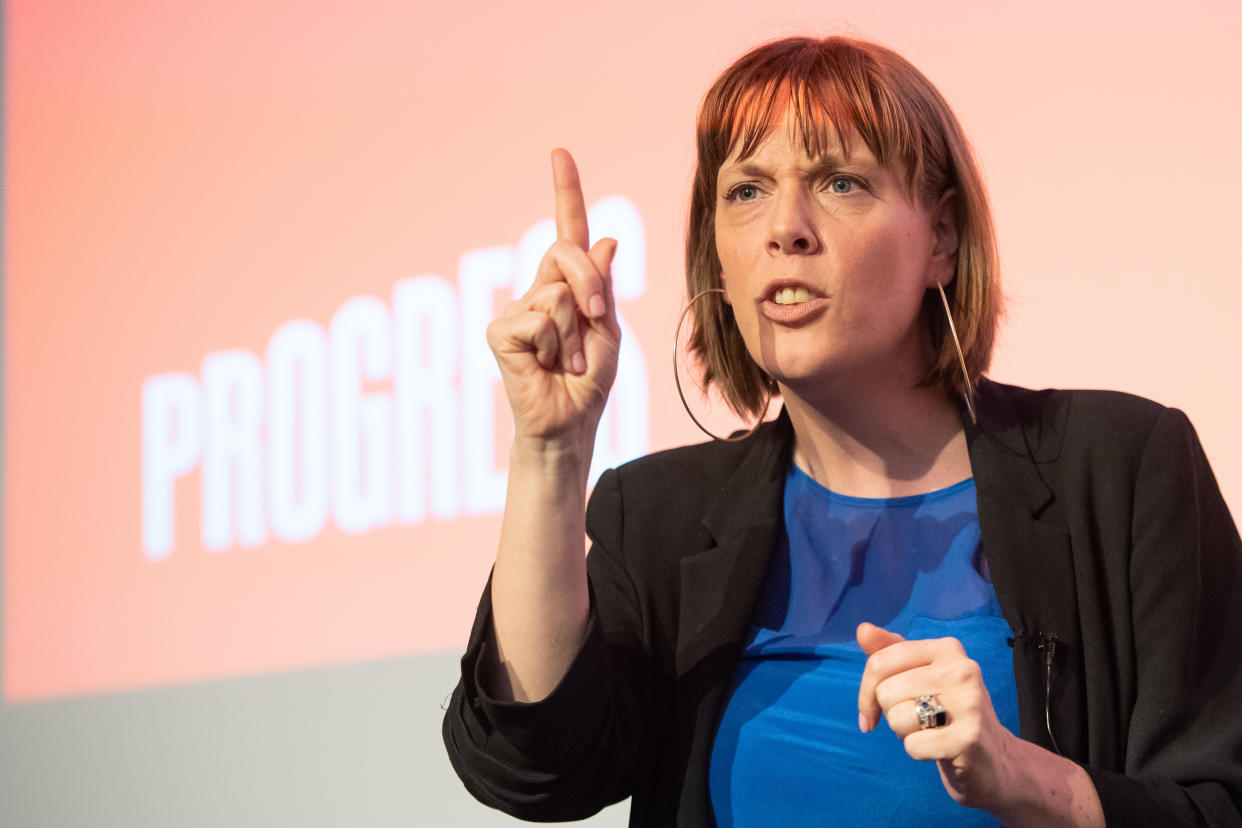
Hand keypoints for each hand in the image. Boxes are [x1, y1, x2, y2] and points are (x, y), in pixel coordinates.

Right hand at [486, 149, 620, 446]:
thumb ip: (603, 286)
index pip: (567, 231)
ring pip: (557, 293)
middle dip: (591, 286)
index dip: (565, 192)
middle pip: (566, 252)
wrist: (569, 422)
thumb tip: (606, 239)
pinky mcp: (500, 330)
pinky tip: (547, 365)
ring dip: (574, 333)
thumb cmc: (588, 381)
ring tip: (566, 361)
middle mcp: (539, 290)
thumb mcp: (607, 330)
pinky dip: (553, 344)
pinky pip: (538, 317)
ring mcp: (516, 309)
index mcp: (568, 286)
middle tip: (595, 322)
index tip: (560, 153)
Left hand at [856, 622, 1016, 811]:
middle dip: (891, 714)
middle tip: (919, 720)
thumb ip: (890, 652)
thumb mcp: (920, 677)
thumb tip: (863, 629)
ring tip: (931, 731)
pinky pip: (912, 745)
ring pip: (896, 718)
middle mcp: (962, 669)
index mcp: (947, 649)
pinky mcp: (968, 738)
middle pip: (885, 692)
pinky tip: (940, 749)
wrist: (994, 760)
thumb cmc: (947, 714)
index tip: (872, 710)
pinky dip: (918, 752)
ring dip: (905, 733)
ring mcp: (969, 703)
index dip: (866, 691)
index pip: (879, 662)